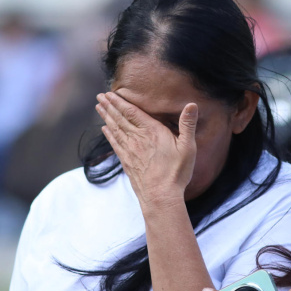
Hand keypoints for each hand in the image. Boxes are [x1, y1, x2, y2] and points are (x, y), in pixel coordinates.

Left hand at [95, 92, 196, 207]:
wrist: (160, 197)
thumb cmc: (176, 172)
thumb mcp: (188, 147)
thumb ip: (188, 124)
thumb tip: (192, 104)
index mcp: (152, 131)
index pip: (131, 112)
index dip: (119, 101)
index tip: (110, 94)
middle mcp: (137, 138)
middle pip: (120, 118)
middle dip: (109, 106)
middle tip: (99, 96)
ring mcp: (130, 150)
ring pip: (115, 129)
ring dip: (106, 117)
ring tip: (98, 107)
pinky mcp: (126, 162)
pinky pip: (115, 144)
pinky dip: (109, 134)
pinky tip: (104, 128)